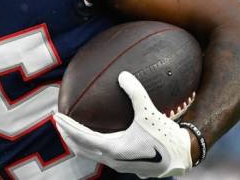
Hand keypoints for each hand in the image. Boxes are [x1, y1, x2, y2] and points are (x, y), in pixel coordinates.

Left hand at [54, 71, 192, 178]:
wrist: (184, 156)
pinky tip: (97, 137)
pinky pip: (103, 157)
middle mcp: (113, 160)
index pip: (82, 137)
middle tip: (58, 122)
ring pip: (91, 155)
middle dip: (67, 135)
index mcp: (114, 149)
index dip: (67, 126)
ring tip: (72, 131)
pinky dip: (92, 147)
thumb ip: (136, 92)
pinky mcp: (128, 165)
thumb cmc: (167, 135)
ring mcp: (120, 165)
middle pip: (81, 149)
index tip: (56, 116)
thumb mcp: (150, 112)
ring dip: (79, 142)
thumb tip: (122, 74)